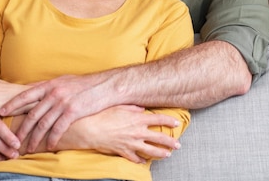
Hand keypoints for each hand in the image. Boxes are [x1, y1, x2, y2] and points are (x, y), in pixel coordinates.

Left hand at [0, 73, 113, 151]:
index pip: (25, 94)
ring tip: (29, 147)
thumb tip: (36, 92)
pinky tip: (48, 146)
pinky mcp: (73, 112)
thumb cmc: (85, 84)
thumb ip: (50, 87)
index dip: (12, 104)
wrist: (106, 85)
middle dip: (21, 127)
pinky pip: (58, 128)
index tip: (1, 112)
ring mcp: (62, 102)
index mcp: (49, 84)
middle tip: (13, 139)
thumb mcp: (64, 81)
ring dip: (34, 138)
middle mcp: (53, 93)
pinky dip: (52, 138)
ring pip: (43, 123)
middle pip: (32, 113)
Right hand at [58, 105, 180, 162]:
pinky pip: (135, 158)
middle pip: (159, 138)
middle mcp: (138, 132)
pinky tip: (144, 161)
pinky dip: (140, 160)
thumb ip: (133, 108)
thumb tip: (142, 109)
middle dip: (170, 142)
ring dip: (161, 153)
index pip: (159, 120)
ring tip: (167, 155)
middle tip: (178, 144)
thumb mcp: (120, 106)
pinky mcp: (124, 152)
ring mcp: (132, 143)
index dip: (169, 121)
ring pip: (151, 151)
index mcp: (138, 119)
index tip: (176, 123)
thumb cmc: (103, 115)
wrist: (90, 129)